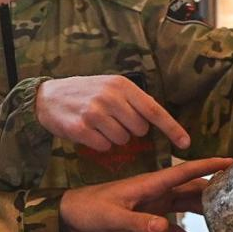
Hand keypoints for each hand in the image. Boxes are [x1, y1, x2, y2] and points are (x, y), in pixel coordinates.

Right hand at [35, 75, 190, 151]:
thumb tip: (155, 122)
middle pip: (139, 129)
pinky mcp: (81, 128)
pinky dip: (99, 144)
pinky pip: (104, 146)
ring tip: (98, 125)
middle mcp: (109, 97)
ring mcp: (94, 112)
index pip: (153, 109)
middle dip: (131, 131)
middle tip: (114, 121)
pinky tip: (88, 132)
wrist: (47, 97)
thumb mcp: (109, 86)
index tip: (186, 143)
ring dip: (114, 138)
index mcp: (121, 85)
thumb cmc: (83, 93)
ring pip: (122, 140)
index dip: (172, 128)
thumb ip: (131, 101)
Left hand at [59, 156, 232, 231]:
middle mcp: (157, 192)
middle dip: (215, 188)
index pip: (185, 171)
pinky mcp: (148, 220)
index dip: (208, 166)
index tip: (232, 162)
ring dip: (205, 211)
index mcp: (150, 184)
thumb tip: (164, 227)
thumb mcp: (113, 217)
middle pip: (192, 188)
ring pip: (186, 205)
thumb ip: (139, 223)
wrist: (71, 218)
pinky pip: (173, 228)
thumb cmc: (89, 210)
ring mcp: (153, 206)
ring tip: (229, 221)